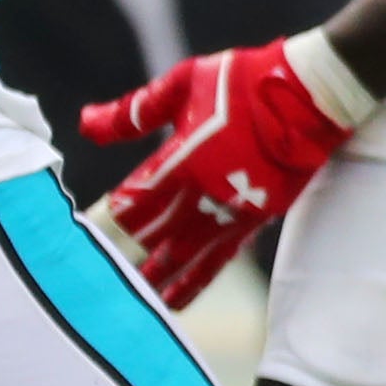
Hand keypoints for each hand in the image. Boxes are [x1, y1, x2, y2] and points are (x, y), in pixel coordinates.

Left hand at [78, 33, 371, 305]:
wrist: (311, 96)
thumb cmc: (244, 80)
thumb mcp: (183, 82)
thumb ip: (134, 111)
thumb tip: (84, 124)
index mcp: (180, 157)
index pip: (131, 201)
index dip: (103, 222)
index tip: (74, 238)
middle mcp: (202, 192)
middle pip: (151, 237)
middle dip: (119, 258)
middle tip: (88, 280)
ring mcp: (231, 210)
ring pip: (182, 258)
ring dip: (153, 282)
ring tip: (127, 305)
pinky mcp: (256, 218)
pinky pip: (218, 260)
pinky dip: (194, 283)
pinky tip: (175, 301)